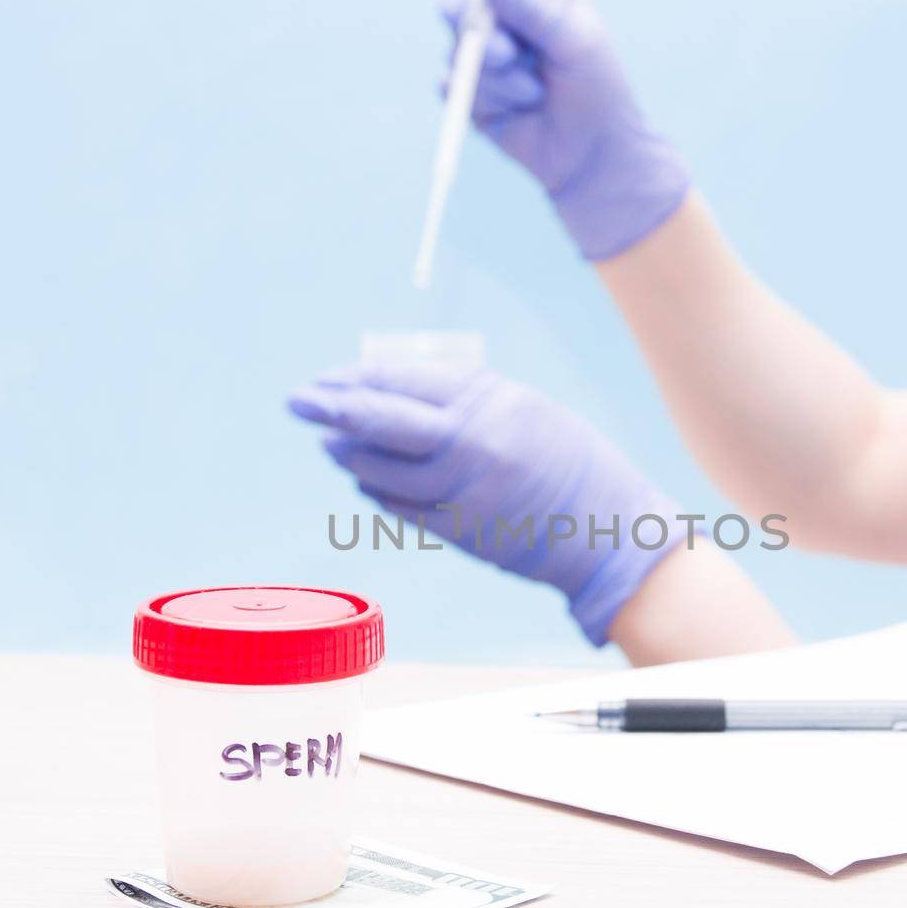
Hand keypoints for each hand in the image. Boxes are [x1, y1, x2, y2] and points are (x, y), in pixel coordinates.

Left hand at [288, 360, 686, 644]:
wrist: (609, 530)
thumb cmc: (571, 465)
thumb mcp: (526, 411)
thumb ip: (470, 402)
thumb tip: (403, 393)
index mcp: (492, 401)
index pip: (407, 379)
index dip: (361, 377)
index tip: (329, 377)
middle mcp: (474, 442)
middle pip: (385, 420)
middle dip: (333, 407)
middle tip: (297, 401)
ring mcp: (464, 490)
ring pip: (383, 468)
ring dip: (348, 454)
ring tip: (328, 443)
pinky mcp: (461, 530)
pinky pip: (401, 506)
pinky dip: (376, 490)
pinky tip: (361, 479)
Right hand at [438, 0, 689, 260]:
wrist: (590, 157)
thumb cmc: (596, 92)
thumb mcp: (572, 39)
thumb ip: (530, 9)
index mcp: (535, 3)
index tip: (491, 9)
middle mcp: (507, 28)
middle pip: (464, 11)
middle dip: (480, 34)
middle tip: (507, 55)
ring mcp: (486, 62)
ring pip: (457, 51)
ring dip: (497, 79)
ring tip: (534, 96)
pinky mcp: (473, 97)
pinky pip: (449, 85)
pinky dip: (482, 99)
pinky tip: (510, 113)